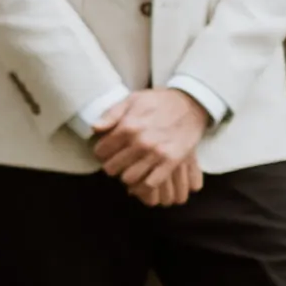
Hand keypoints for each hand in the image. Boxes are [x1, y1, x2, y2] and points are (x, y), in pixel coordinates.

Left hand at [94, 88, 211, 207]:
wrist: (191, 103)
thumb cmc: (159, 101)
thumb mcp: (133, 99)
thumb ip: (111, 114)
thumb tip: (94, 129)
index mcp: (128, 125)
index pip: (101, 151)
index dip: (101, 152)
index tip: (107, 152)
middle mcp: (140, 141)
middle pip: (112, 168)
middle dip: (112, 166)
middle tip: (118, 161)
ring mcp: (156, 153)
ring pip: (128, 178)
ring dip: (126, 176)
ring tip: (129, 169)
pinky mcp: (171, 162)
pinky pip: (150, 184)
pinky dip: (142, 186)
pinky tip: (142, 179)